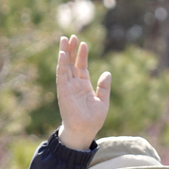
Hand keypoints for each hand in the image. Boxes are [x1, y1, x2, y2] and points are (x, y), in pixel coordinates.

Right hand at [56, 35, 110, 149]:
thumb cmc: (93, 120)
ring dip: (64, 53)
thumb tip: (107, 73)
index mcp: (84, 86)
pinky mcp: (63, 91)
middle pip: (71, 63)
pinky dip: (61, 64)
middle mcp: (74, 85)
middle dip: (71, 50)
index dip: (82, 55)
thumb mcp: (103, 101)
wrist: (84, 131)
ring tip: (64, 39)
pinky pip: (61, 75)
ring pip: (65, 66)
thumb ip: (104, 87)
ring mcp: (68, 87)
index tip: (83, 43)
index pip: (81, 66)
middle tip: (71, 36)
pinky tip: (62, 54)